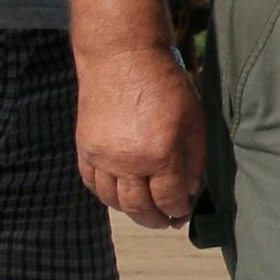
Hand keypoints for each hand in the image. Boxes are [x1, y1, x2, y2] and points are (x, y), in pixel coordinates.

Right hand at [74, 44, 206, 228]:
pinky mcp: (84, 146)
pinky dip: (104, 193)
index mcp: (160, 155)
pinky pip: (90, 181)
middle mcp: (127, 161)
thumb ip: (195, 160)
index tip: (182, 213)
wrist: (121, 57)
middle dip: (154, 220)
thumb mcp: (194, 121)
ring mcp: (101, 155)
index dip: (178, 211)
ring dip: (129, 211)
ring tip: (143, 210)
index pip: (168, 200)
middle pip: (138, 207)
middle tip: (165, 222)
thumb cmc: (165, 85)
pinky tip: (117, 194)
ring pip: (112, 199)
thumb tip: (191, 189)